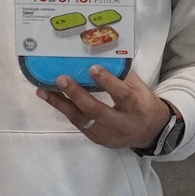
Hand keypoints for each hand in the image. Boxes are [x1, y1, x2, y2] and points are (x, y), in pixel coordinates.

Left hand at [39, 64, 173, 150]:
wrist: (150, 132)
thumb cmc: (143, 104)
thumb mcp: (141, 88)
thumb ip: (123, 75)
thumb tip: (101, 55)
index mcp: (136, 107)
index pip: (121, 94)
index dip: (107, 82)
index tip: (92, 68)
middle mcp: (121, 123)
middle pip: (96, 111)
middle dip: (76, 95)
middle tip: (60, 79)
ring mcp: (108, 134)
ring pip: (82, 120)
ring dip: (61, 105)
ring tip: (43, 91)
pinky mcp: (98, 139)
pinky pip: (79, 124)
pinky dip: (65, 111)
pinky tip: (53, 99)